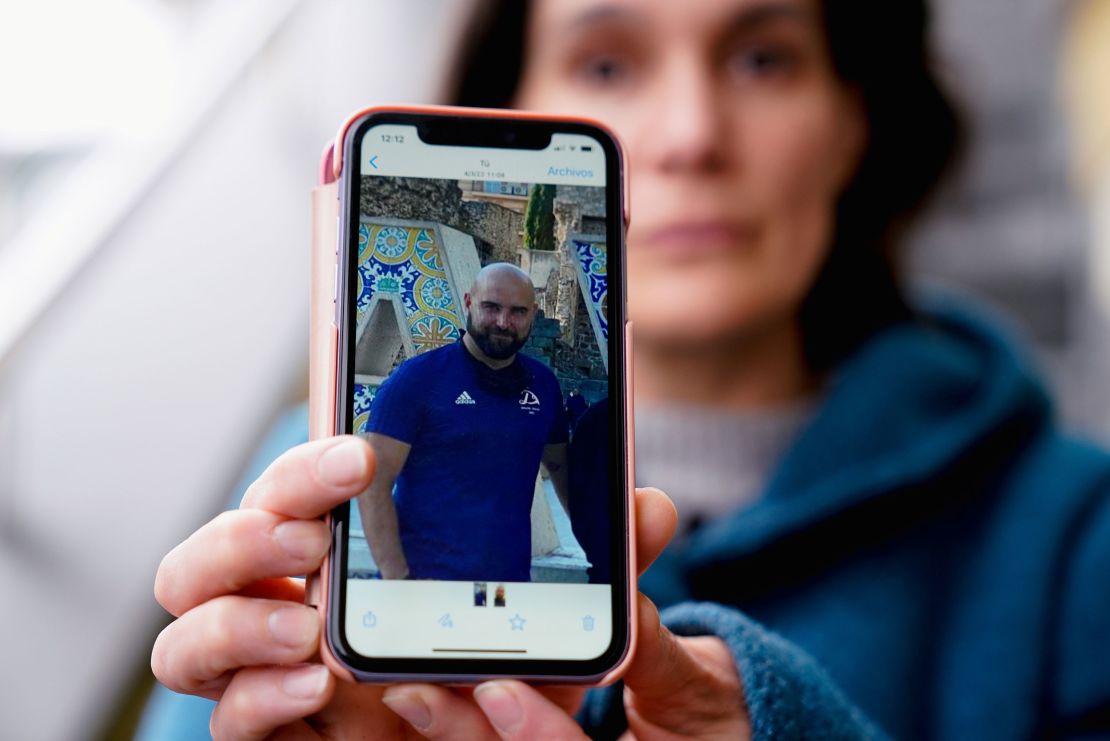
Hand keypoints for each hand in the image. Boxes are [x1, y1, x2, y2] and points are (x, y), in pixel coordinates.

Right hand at [152, 437, 730, 738]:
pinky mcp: (273, 734)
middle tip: (312, 537)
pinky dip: (254, 702)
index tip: (359, 457)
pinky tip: (309, 688)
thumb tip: (650, 506)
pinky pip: (227, 720)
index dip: (308, 468)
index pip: (294, 491)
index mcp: (342, 547)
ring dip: (235, 619)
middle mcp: (288, 600)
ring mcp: (270, 672)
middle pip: (207, 554)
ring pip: (187, 636)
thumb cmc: (498, 665)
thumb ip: (592, 562)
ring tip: (308, 623)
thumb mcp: (553, 612)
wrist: (485, 737)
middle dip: (249, 533)